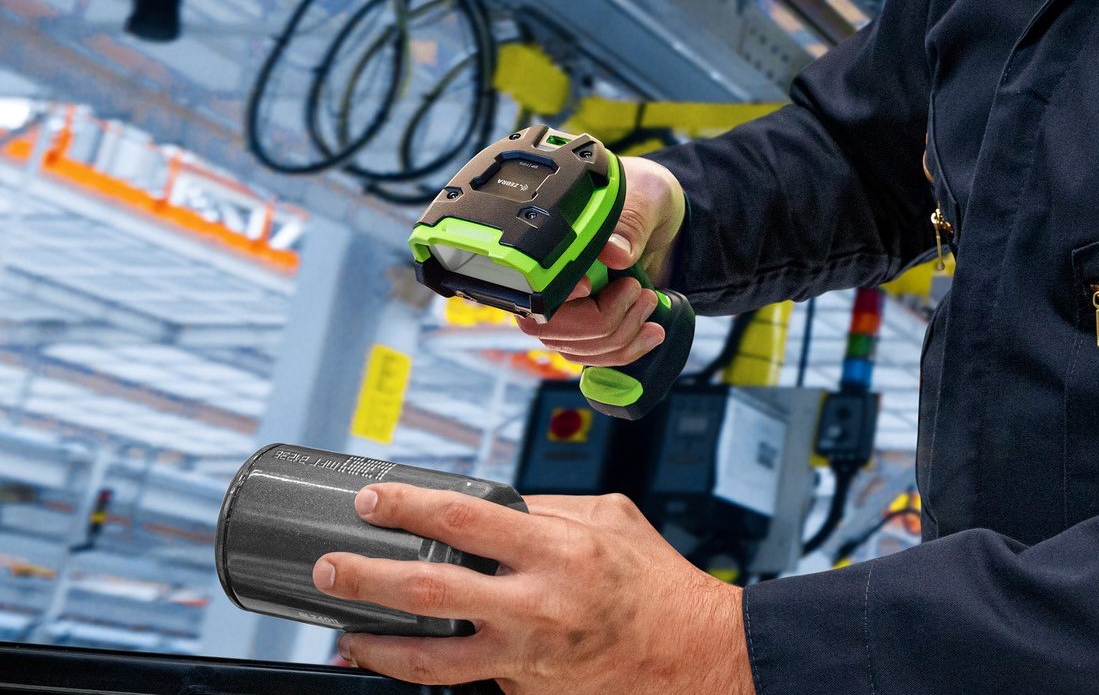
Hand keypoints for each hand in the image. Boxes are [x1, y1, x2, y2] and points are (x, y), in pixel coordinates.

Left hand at [313, 484, 753, 694]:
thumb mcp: (611, 518)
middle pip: (429, 590)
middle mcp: (535, 604)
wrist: (691, 656)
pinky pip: (467, 677)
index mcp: (556, 549)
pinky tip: (406, 654)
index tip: (374, 498)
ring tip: (344, 631)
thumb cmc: (655, 584)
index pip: (463, 518)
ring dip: (378, 643)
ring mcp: (526, 655)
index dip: (408, 504)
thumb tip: (490, 504)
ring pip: (432, 659)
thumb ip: (547, 507)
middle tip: (331, 565)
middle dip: (368, 577)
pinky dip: (430, 666)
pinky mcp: (524, 686)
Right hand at [516, 156, 685, 366]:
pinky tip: (650, 334)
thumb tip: (614, 253)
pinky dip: (627, 350)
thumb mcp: (644, 199)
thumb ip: (629, 225)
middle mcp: (549, 282)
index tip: (592, 286)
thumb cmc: (644, 198)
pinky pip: (596, 356)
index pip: (536, 286)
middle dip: (607, 320)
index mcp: (549, 244)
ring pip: (581, 349)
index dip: (563, 296)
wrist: (661, 217)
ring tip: (649, 304)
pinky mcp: (587, 329)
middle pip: (557, 330)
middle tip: (640, 293)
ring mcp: (566, 310)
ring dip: (623, 335)